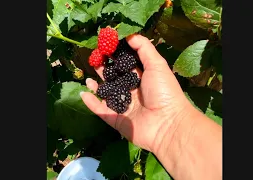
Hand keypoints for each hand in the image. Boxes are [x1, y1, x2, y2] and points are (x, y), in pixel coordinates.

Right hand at [80, 34, 192, 151]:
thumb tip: (129, 35)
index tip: (105, 45)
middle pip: (115, 78)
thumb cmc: (164, 91)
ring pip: (107, 94)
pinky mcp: (117, 119)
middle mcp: (133, 91)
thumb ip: (143, 48)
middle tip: (94, 59)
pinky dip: (92, 103)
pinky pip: (101, 110)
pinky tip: (84, 93)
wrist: (168, 124)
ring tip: (88, 76)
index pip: (127, 64)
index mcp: (143, 78)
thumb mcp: (157, 64)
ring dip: (97, 85)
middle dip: (104, 69)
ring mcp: (125, 106)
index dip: (116, 55)